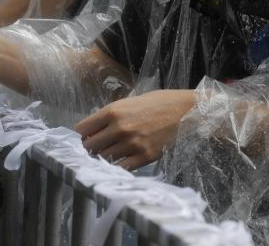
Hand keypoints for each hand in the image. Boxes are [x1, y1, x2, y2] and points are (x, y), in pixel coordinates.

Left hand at [74, 90, 195, 170]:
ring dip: (102, 157)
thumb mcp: (130, 101)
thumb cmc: (159, 102)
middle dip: (90, 147)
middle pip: (89, 146)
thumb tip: (93, 131)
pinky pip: (121, 168)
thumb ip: (111, 115)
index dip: (82, 134)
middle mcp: (119, 128)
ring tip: (110, 152)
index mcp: (113, 111)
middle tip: (96, 146)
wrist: (186, 111)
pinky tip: (120, 160)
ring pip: (103, 158)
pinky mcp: (144, 157)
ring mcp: (131, 144)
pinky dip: (117, 166)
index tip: (86, 136)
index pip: (82, 129)